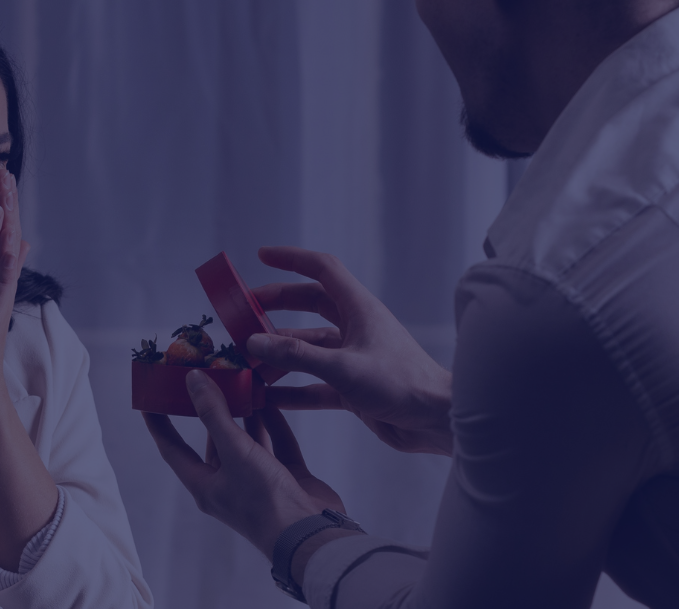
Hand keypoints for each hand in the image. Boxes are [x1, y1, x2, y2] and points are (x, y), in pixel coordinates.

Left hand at [145, 370, 344, 554]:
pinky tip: (272, 402)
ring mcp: (258, 482)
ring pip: (247, 441)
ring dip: (246, 415)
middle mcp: (228, 484)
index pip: (173, 449)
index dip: (160, 425)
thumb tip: (192, 380)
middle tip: (208, 379)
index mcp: (205, 485)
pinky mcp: (286, 478)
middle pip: (214, 441)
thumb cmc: (264, 501)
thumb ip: (214, 414)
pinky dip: (273, 425)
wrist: (310, 533)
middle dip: (212, 411)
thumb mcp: (234, 451)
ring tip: (243, 383)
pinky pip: (276, 445)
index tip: (151, 399)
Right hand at [244, 247, 454, 455]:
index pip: (322, 269)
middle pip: (309, 305)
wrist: (436, 421)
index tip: (261, 255)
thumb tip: (255, 342)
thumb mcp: (344, 368)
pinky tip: (267, 398)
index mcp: (359, 309)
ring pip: (308, 348)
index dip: (292, 259)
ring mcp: (353, 358)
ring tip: (247, 362)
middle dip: (276, 307)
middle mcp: (355, 328)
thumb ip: (298, 355)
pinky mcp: (352, 388)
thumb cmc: (402, 384)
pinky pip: (314, 384)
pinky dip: (291, 390)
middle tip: (243, 314)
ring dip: (279, 353)